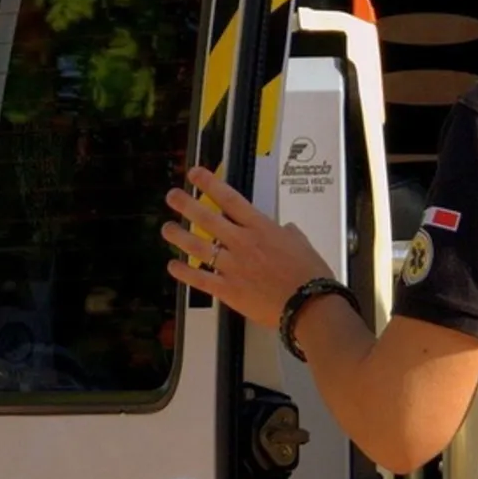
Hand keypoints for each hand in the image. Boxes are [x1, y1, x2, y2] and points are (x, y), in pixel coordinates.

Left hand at [163, 166, 335, 331]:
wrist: (309, 304)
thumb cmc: (310, 274)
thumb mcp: (303, 244)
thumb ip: (289, 234)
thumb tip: (285, 230)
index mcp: (261, 228)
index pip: (230, 199)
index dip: (209, 184)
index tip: (195, 174)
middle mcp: (242, 242)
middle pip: (207, 218)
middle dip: (186, 204)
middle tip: (172, 196)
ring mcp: (232, 266)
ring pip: (198, 246)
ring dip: (179, 236)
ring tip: (166, 228)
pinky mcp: (227, 289)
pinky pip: (199, 278)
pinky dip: (183, 272)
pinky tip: (172, 266)